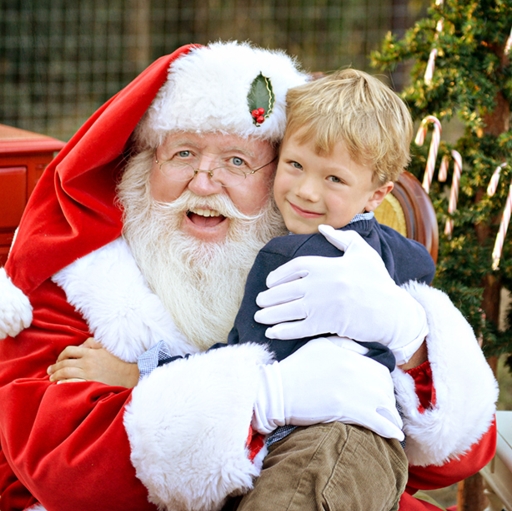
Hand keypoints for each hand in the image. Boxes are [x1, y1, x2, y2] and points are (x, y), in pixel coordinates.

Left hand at [48, 338, 139, 386]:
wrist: (130, 375)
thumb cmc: (119, 361)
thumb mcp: (107, 348)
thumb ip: (94, 344)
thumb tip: (82, 344)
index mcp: (91, 352)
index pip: (69, 351)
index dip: (61, 356)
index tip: (58, 360)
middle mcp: (87, 363)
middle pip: (64, 363)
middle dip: (55, 367)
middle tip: (50, 371)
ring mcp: (88, 374)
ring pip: (66, 373)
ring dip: (56, 376)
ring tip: (52, 378)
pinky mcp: (91, 384)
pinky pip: (72, 383)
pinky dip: (63, 384)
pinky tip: (59, 385)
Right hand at [252, 337, 403, 439]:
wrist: (278, 391)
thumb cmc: (296, 367)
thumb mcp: (320, 345)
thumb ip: (344, 344)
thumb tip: (365, 348)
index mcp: (349, 356)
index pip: (380, 369)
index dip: (384, 382)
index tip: (382, 390)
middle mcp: (355, 371)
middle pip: (385, 387)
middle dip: (389, 399)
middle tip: (387, 409)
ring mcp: (352, 390)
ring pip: (384, 404)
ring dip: (392, 416)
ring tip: (393, 424)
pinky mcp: (347, 410)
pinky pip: (377, 422)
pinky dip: (389, 429)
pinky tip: (395, 436)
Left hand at [254, 226, 427, 364]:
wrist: (391, 311)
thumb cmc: (377, 281)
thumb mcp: (362, 253)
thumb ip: (342, 238)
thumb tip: (323, 228)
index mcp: (327, 266)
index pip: (295, 267)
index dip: (279, 274)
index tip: (269, 281)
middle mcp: (320, 284)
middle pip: (286, 289)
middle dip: (269, 296)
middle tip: (259, 300)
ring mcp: (322, 305)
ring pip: (288, 309)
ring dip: (271, 314)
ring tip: (259, 316)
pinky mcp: (326, 324)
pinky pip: (299, 328)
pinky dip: (284, 331)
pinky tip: (272, 332)